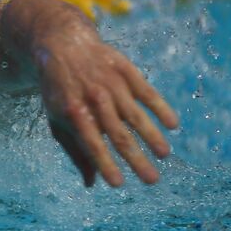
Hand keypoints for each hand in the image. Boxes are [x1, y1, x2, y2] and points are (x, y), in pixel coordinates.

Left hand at [36, 31, 179, 187]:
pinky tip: (173, 125)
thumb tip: (91, 184)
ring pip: (136, 115)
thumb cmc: (60, 91)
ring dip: (152, 137)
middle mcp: (94, 99)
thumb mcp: (58, 119)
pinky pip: (147, 92)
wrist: (63, 46)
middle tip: (152, 180)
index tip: (118, 185)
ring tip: (164, 155)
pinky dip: (161, 108)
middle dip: (136, 159)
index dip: (106, 164)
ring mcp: (112, 84)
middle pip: (119, 134)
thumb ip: (75, 150)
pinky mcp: (126, 70)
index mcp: (74, 112)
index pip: (92, 144)